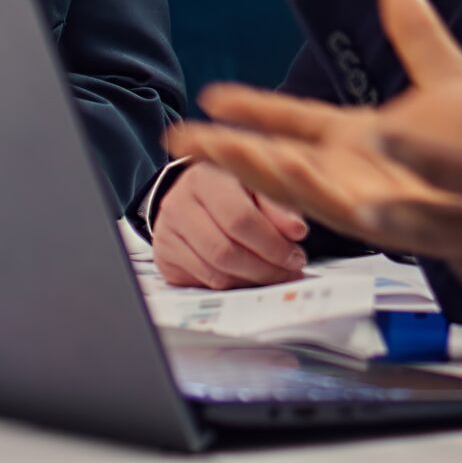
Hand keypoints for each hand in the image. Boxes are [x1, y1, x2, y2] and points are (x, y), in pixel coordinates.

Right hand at [151, 162, 309, 289]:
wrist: (194, 193)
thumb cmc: (234, 187)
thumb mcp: (259, 185)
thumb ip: (279, 205)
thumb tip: (296, 231)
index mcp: (204, 177)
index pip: (240, 218)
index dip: (272, 243)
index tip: (296, 255)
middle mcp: (178, 204)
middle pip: (225, 250)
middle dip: (265, 268)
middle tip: (290, 271)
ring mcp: (166, 232)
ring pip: (215, 272)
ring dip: (253, 280)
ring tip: (276, 275)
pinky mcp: (165, 256)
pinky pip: (204, 282)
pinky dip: (234, 285)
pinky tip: (252, 277)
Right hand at [164, 0, 461, 248]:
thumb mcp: (450, 79)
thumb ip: (418, 37)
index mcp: (357, 140)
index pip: (291, 120)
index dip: (250, 108)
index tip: (210, 95)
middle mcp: (355, 174)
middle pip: (277, 162)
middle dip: (228, 152)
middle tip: (182, 139)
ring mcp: (374, 201)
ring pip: (306, 190)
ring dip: (267, 172)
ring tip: (232, 151)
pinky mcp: (401, 223)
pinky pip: (355, 211)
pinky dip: (327, 196)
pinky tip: (304, 176)